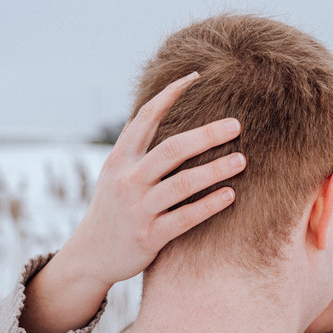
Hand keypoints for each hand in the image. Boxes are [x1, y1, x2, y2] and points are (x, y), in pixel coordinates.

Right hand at [21, 72, 245, 332]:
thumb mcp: (116, 174)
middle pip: (172, 149)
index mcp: (119, 159)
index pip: (145, 117)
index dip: (169, 95)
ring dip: (215, 170)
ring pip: (182, 184)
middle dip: (207, 135)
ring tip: (241, 161)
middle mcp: (128, 180)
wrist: (90, 255)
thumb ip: (138, 149)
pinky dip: (209, 205)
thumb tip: (165, 115)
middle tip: (236, 125)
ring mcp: (138, 209)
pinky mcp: (148, 236)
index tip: (196, 77)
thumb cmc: (113, 209)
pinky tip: (230, 196)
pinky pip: (185, 218)